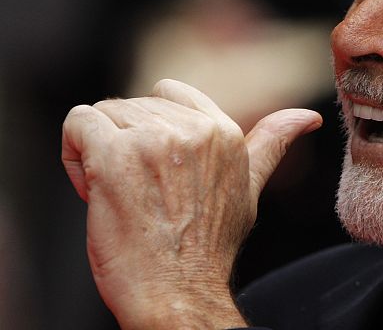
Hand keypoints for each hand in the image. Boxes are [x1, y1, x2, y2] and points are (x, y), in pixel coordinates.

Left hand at [62, 79, 321, 328]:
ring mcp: (153, 141)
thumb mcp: (249, 188)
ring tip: (118, 191)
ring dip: (99, 149)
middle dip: (124, 142)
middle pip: (132, 105)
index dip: (153, 126)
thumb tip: (307, 119)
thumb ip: (273, 142)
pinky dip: (73, 151)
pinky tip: (90, 185)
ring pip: (104, 114)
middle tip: (137, 189)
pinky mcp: (114, 157)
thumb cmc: (209, 247)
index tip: (155, 166)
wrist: (179, 292)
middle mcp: (192, 129)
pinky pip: (78, 123)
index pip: (170, 92)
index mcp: (224, 131)